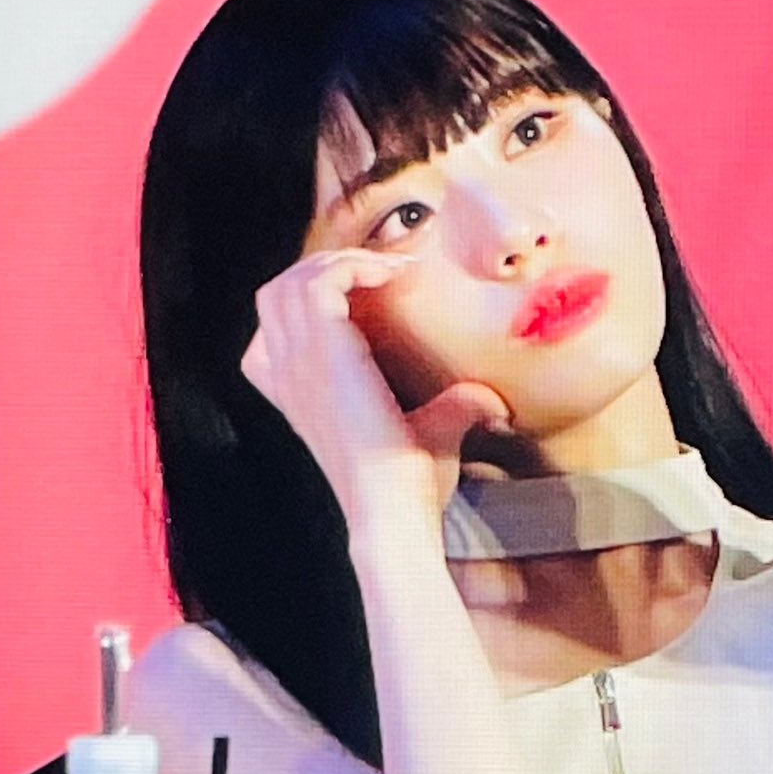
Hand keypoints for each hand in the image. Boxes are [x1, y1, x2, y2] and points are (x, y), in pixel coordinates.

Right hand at [239, 249, 511, 523]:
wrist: (395, 511)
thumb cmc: (409, 485)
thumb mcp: (432, 434)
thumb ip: (456, 409)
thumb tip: (495, 403)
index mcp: (299, 393)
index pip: (277, 327)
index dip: (316, 298)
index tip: (374, 291)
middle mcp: (290, 376)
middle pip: (276, 294)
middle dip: (323, 268)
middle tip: (379, 272)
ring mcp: (300, 364)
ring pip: (291, 282)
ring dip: (339, 262)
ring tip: (387, 269)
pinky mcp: (324, 354)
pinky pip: (319, 282)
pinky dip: (354, 266)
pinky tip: (395, 276)